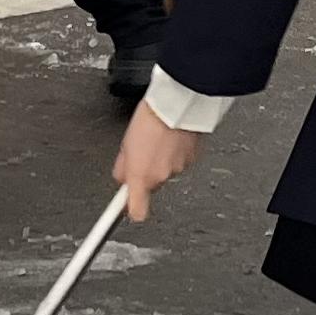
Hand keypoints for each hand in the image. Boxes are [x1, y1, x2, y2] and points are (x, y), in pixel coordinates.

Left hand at [113, 101, 202, 223]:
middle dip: (146, 172)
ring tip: (158, 138)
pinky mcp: (193, 157)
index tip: (124, 209)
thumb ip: (123, 166)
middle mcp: (162, 177)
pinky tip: (170, 136)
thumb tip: (122, 177)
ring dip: (161, 160)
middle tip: (142, 151)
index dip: (132, 210)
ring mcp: (179, 168)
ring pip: (166, 171)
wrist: (179, 103)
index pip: (137, 211)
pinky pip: (180, 160)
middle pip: (151, 184)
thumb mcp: (126, 142)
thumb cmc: (151, 117)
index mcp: (142, 176)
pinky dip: (175, 151)